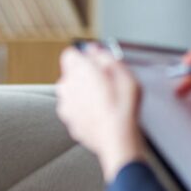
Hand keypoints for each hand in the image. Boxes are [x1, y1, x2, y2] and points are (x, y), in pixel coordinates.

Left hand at [56, 46, 143, 181]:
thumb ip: (106, 57)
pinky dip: (84, 109)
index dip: (85, 57)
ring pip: (72, 92)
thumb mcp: (124, 74)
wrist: (117, 139)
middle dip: (85, 75)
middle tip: (105, 83)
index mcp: (78, 71)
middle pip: (71, 73)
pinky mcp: (68, 119)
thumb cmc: (123, 108)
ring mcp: (65, 104)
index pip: (70, 53)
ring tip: (105, 101)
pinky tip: (100, 113)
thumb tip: (95, 50)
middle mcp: (66, 86)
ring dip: (84, 93)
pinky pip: (75, 108)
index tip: (95, 61)